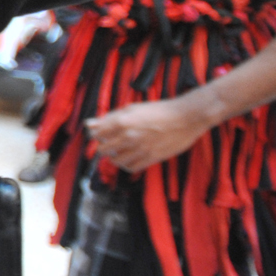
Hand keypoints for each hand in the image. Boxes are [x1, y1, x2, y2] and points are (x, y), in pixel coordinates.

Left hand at [88, 96, 212, 173]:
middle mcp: (128, 136)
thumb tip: (89, 123)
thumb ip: (109, 117)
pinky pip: (131, 167)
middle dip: (103, 146)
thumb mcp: (132, 108)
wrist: (186, 117)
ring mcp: (140, 148)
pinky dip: (126, 165)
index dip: (95, 134)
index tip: (99, 134)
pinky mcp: (151, 158)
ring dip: (114, 156)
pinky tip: (129, 158)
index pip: (96, 134)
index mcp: (122, 121)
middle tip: (109, 143)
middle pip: (102, 149)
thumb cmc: (160, 110)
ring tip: (119, 151)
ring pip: (115, 160)